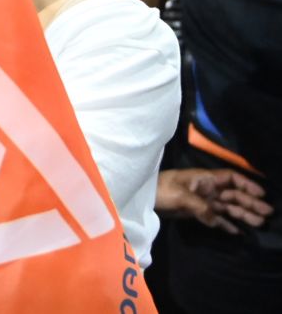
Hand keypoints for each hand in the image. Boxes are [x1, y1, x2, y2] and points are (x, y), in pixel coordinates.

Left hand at [156, 168, 273, 233]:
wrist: (142, 198)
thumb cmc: (160, 189)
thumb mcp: (180, 195)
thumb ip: (200, 206)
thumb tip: (215, 219)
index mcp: (204, 179)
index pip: (230, 178)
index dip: (246, 184)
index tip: (260, 193)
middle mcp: (206, 189)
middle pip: (233, 194)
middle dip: (250, 202)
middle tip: (267, 213)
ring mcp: (202, 200)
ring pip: (227, 207)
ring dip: (243, 214)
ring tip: (259, 223)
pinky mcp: (196, 212)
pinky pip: (215, 218)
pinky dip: (226, 224)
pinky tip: (238, 231)